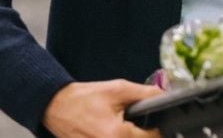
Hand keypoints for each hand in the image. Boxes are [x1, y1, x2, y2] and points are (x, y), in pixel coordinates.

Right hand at [42, 79, 162, 137]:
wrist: (57, 106)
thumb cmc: (85, 98)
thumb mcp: (118, 89)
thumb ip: (146, 94)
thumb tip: (165, 96)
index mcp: (117, 134)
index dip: (157, 129)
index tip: (154, 121)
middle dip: (144, 134)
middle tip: (138, 123)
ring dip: (132, 136)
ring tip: (125, 127)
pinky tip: (115, 132)